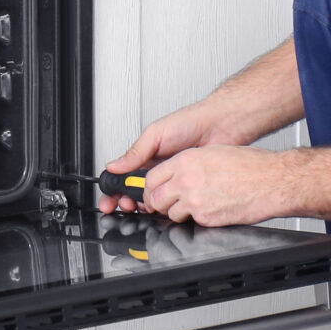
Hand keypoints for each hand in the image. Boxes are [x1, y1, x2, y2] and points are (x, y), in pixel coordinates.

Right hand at [100, 102, 238, 212]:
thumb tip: (113, 166)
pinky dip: (167, 206)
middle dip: (126, 203)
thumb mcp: (156, 134)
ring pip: (153, 200)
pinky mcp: (187, 188)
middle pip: (135, 193)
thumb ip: (135, 152)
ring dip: (145, 206)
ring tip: (144, 206)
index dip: (114, 191)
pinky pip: (174, 201)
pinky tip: (164, 206)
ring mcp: (172, 180)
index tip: (110, 201)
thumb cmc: (190, 123)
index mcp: (145, 157)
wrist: (220, 126)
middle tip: (126, 206)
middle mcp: (157, 170)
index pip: (123, 178)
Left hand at [136, 144, 306, 226]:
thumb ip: (190, 163)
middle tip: (166, 203)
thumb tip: (177, 173)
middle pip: (155, 197)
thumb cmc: (251, 165)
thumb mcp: (214, 153)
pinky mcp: (206, 217)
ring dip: (177, 212)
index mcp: (187, 160)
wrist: (272, 180)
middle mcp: (187, 179)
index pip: (152, 177)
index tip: (153, 191)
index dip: (150, 187)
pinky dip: (197, 219)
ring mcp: (195, 200)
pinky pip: (191, 222)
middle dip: (158, 203)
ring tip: (193, 206)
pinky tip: (211, 209)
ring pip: (169, 212)